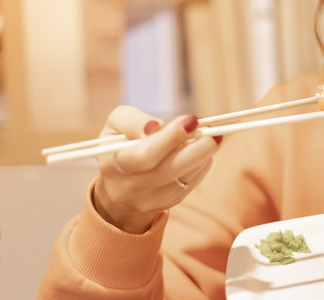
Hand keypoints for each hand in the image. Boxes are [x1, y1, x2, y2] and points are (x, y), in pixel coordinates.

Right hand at [93, 106, 221, 233]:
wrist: (119, 184)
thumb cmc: (120, 146)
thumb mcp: (117, 125)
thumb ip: (134, 121)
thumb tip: (158, 126)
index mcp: (113, 165)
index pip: (144, 155)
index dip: (171, 137)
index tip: (192, 121)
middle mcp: (129, 188)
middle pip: (169, 170)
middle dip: (196, 148)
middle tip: (211, 130)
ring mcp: (150, 200)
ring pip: (185, 177)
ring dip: (202, 154)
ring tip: (207, 136)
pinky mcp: (168, 203)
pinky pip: (192, 182)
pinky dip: (201, 164)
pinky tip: (199, 151)